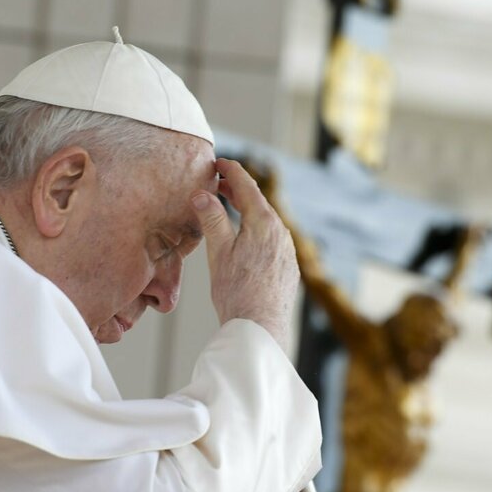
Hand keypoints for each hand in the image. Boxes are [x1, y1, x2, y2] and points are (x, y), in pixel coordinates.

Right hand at [190, 159, 298, 348]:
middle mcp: (281, 233)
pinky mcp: (288, 268)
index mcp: (264, 223)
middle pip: (258, 202)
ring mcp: (287, 251)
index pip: (247, 186)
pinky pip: (273, 241)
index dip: (232, 171)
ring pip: (267, 222)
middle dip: (238, 190)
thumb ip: (212, 220)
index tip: (220, 163)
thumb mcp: (218, 252)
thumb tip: (202, 195)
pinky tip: (246, 242)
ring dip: (248, 212)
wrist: (260, 328)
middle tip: (220, 184)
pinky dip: (257, 232)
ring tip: (231, 210)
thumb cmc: (236, 292)